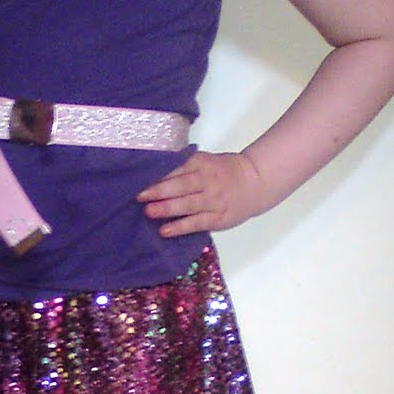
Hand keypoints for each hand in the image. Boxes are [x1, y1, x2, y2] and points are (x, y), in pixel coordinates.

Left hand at [137, 149, 267, 233]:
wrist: (255, 182)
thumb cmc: (223, 172)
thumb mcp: (205, 162)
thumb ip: (183, 167)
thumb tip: (151, 175)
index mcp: (201, 164)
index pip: (176, 169)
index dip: (157, 176)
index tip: (138, 181)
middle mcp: (207, 181)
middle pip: (181, 185)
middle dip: (159, 191)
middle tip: (139, 196)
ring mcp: (213, 201)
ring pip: (188, 205)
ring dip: (167, 209)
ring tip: (149, 212)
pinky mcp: (218, 218)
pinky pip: (197, 223)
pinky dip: (180, 227)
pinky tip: (165, 231)